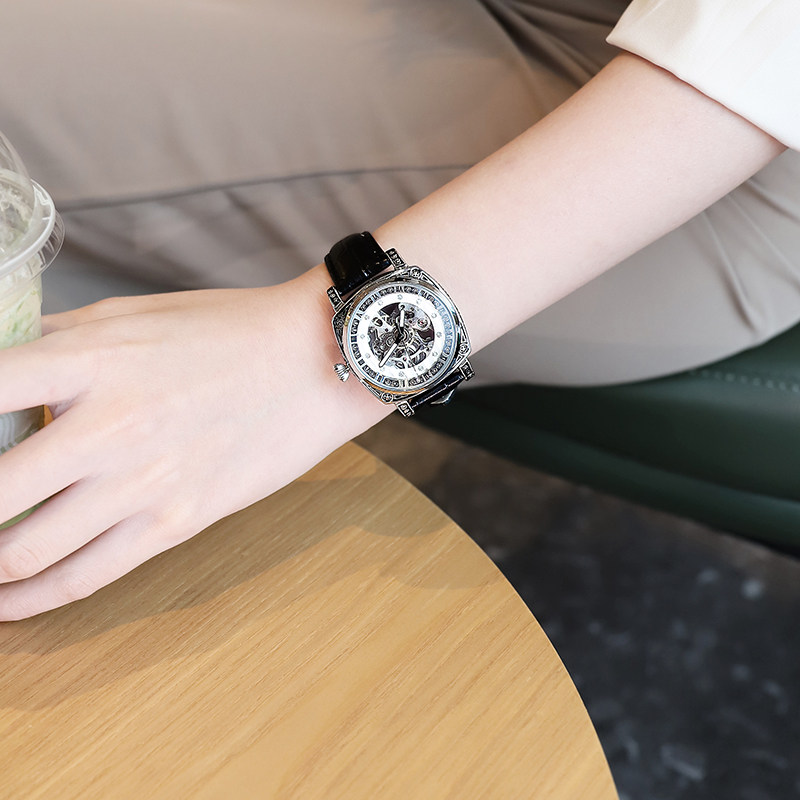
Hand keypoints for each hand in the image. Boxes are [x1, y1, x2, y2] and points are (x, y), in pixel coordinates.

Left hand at [0, 268, 388, 619]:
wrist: (313, 364)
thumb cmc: (226, 331)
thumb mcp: (130, 315)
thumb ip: (56, 344)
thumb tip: (0, 374)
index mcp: (90, 360)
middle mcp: (108, 428)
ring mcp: (143, 483)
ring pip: (24, 551)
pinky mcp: (177, 523)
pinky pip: (85, 577)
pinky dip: (29, 600)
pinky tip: (5, 602)